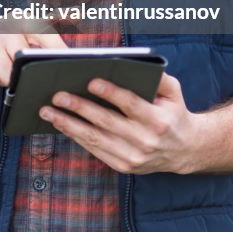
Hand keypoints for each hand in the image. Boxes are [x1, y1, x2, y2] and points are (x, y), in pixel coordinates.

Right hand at [0, 25, 66, 88]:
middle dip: (21, 75)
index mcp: (22, 20)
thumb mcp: (15, 40)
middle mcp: (6, 24)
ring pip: (7, 76)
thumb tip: (66, 66)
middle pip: (26, 65)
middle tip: (10, 68)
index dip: (60, 55)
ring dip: (2, 79)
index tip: (70, 69)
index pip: (49, 38)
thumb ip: (38, 48)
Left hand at [39, 72, 201, 174]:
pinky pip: (94, 150)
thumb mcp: (173, 92)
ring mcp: (133, 157)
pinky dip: (75, 137)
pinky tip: (61, 124)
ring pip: (95, 139)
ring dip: (68, 124)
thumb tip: (132, 64)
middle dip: (79, 108)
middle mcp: (145, 141)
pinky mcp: (123, 166)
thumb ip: (157, 77)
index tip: (90, 81)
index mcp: (158, 120)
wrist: (184, 150)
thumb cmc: (173, 112)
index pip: (130, 104)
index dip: (110, 93)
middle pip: (106, 122)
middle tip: (57, 96)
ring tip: (48, 111)